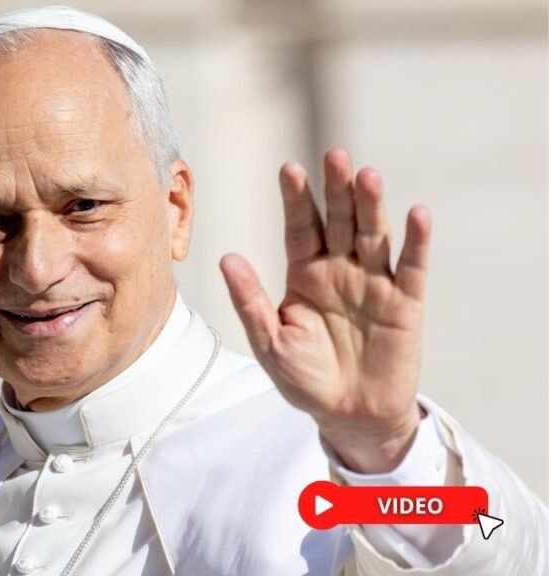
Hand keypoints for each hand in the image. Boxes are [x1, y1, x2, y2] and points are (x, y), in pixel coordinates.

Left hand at [220, 148, 431, 473]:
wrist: (347, 415)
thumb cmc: (304, 379)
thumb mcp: (269, 342)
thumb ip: (251, 301)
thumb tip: (226, 259)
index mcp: (304, 274)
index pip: (299, 228)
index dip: (296, 199)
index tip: (289, 169)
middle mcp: (339, 270)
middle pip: (337, 221)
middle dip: (335, 189)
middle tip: (334, 155)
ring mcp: (373, 282)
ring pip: (373, 235)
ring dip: (371, 205)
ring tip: (366, 175)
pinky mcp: (405, 302)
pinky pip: (411, 267)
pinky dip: (416, 242)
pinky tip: (417, 214)